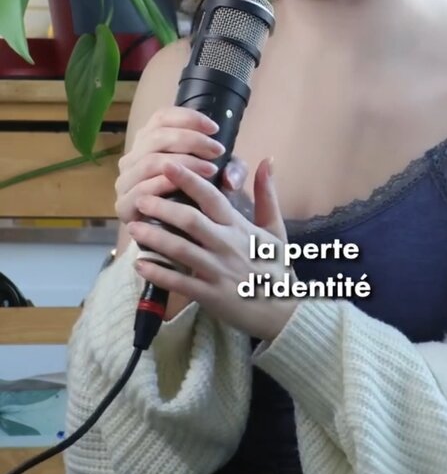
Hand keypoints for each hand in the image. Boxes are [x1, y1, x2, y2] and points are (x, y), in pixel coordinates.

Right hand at [115, 106, 248, 226]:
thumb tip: (231, 179)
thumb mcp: (221, 179)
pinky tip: (187, 186)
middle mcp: (132, 158)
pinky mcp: (124, 205)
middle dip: (190, 140)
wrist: (179, 238)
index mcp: (150, 142)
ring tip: (210, 169)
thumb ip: (233, 171)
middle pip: (156, 136)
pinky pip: (142, 189)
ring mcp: (125, 181)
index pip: (162, 117)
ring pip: (150, 161)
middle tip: (217, 150)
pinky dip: (165, 184)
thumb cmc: (198, 200)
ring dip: (182, 163)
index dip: (188, 118)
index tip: (215, 128)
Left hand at [127, 158, 298, 341]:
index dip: (188, 180)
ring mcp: (218, 271)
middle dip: (162, 207)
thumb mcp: (276, 229)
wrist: (285, 312)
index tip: (168, 164)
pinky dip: (158, 273)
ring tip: (133, 227)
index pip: (212, 197)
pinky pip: (179, 282)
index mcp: (240, 227)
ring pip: (180, 249)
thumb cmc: (277, 268)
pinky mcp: (210, 295)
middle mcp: (227, 245)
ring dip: (154, 237)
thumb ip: (267, 195)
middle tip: (140, 198)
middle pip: (190, 220)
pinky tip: (140, 265)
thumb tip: (265, 160)